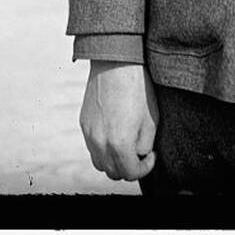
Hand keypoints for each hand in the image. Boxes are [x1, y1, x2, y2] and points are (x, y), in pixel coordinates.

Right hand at [79, 61, 158, 181]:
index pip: (130, 173)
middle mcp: (99, 143)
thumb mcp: (151, 119)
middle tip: (140, 152)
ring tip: (126, 144)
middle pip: (113, 172)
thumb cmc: (138, 88)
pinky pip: (92, 146)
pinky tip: (115, 131)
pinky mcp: (83, 123)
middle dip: (128, 167)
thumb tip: (138, 154)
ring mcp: (88, 133)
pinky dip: (103, 148)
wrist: (116, 61)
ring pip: (100, 162)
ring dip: (113, 160)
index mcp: (119, 144)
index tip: (151, 155)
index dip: (145, 167)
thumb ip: (144, 145)